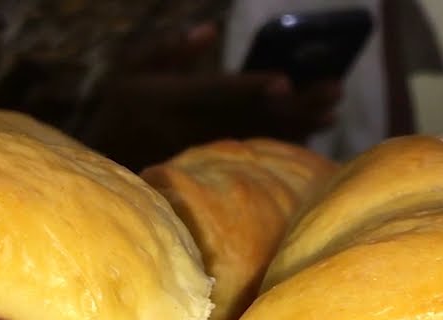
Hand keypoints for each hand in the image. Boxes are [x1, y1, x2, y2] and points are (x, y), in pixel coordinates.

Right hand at [85, 23, 343, 169]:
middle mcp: (190, 128)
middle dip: (294, 106)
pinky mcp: (212, 166)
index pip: (218, 92)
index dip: (251, 88)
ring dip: (297, 126)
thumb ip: (170, 49)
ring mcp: (204, 152)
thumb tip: (210, 30)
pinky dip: (283, 143)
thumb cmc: (121, 109)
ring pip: (258, 138)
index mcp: (169, 98)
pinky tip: (311, 134)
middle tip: (333, 92)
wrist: (108, 163)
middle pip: (250, 117)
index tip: (285, 82)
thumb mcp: (130, 70)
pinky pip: (254, 154)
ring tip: (332, 113)